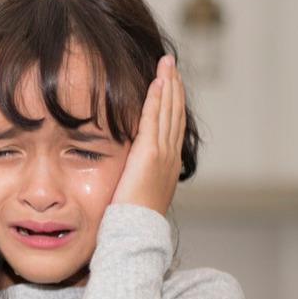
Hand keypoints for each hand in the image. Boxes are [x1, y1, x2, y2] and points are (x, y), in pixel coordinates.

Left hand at [112, 55, 184, 214]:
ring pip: (168, 112)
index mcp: (167, 165)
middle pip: (175, 113)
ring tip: (166, 65)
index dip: (171, 103)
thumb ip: (131, 176)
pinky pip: (155, 120)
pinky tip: (157, 82)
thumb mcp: (133, 192)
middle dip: (174, 87)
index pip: (171, 126)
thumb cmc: (128, 220)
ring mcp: (163, 155)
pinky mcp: (151, 155)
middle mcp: (170, 157)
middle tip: (170, 64)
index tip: (168, 83)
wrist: (134, 234)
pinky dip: (157, 99)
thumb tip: (122, 171)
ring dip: (168, 86)